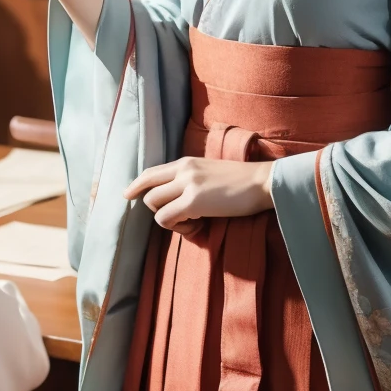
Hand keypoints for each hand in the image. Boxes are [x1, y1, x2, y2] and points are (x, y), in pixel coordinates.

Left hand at [125, 156, 271, 230]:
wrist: (264, 182)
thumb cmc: (242, 181)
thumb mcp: (210, 172)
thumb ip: (192, 179)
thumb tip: (179, 197)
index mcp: (186, 163)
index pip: (151, 172)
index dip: (136, 185)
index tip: (127, 195)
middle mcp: (183, 170)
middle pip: (148, 191)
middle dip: (156, 209)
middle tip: (180, 218)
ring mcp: (187, 185)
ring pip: (154, 205)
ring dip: (168, 220)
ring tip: (191, 222)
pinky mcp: (194, 201)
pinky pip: (166, 218)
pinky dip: (176, 227)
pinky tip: (195, 226)